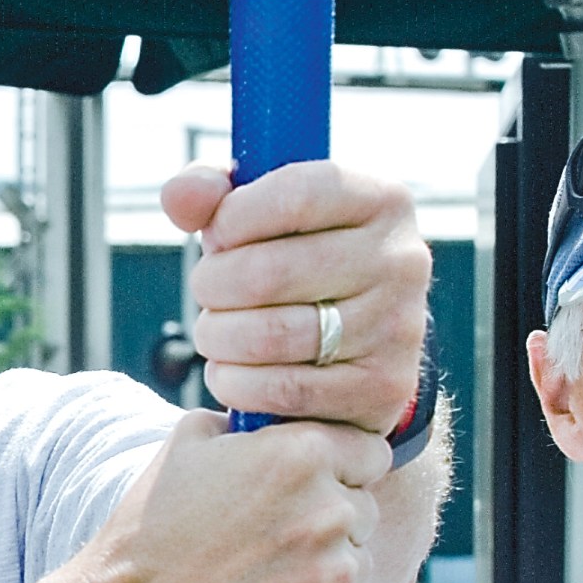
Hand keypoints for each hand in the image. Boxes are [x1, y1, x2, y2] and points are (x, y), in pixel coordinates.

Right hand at [66, 410, 388, 582]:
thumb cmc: (150, 528)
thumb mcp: (186, 445)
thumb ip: (244, 420)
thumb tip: (269, 417)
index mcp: (301, 454)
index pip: (370, 451)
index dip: (340, 466)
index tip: (309, 485)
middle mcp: (329, 510)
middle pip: (366, 508)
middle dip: (330, 519)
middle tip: (272, 538)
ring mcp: (334, 575)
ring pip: (357, 562)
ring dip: (323, 568)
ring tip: (261, 577)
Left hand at [163, 161, 429, 436]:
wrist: (358, 343)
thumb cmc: (297, 260)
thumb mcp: (263, 211)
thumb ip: (213, 192)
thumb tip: (179, 199)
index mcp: (381, 200)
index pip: (294, 194)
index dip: (234, 218)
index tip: (217, 235)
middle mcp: (402, 261)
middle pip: (269, 272)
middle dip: (213, 285)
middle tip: (208, 291)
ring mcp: (397, 328)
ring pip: (271, 336)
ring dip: (218, 337)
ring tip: (215, 331)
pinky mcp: (381, 388)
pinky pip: (284, 389)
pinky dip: (237, 384)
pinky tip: (231, 371)